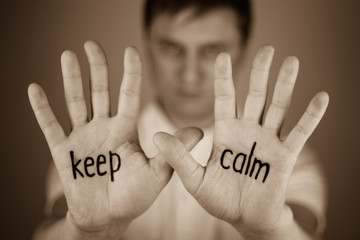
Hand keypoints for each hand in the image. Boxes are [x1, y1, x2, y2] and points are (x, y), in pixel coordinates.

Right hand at [28, 41, 201, 238]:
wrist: (109, 217)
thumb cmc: (134, 196)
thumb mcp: (158, 173)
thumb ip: (175, 151)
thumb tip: (199, 130)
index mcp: (125, 130)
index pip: (129, 95)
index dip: (130, 73)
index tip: (130, 50)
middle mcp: (104, 128)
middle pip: (100, 92)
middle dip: (97, 68)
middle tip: (91, 44)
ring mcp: (83, 137)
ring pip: (76, 102)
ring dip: (71, 80)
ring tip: (67, 55)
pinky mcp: (64, 151)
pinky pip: (50, 126)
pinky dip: (42, 109)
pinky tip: (35, 89)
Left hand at [153, 46, 328, 238]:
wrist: (243, 219)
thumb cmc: (218, 199)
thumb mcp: (194, 179)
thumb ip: (179, 157)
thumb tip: (156, 136)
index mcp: (226, 132)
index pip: (225, 98)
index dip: (223, 78)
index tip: (221, 55)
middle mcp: (248, 131)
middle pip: (255, 96)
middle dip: (260, 73)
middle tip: (268, 49)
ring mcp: (267, 141)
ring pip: (278, 107)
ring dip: (285, 85)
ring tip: (292, 62)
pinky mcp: (284, 156)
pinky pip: (299, 133)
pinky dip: (311, 116)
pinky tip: (321, 97)